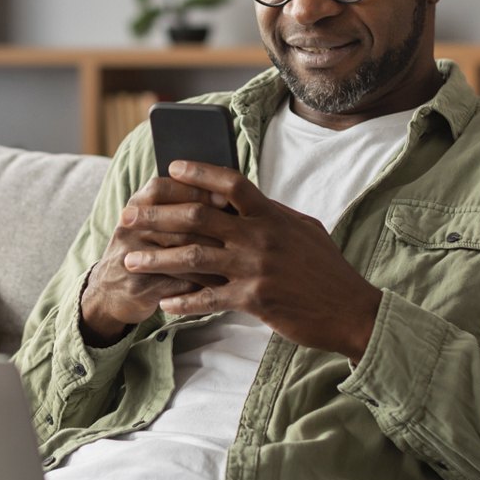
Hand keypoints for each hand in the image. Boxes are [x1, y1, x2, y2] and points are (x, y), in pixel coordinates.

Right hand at [79, 171, 230, 345]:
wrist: (110, 294)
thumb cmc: (144, 252)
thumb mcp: (149, 223)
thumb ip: (176, 206)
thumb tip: (224, 194)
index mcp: (135, 208)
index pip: (161, 188)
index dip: (192, 189)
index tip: (223, 196)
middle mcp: (129, 229)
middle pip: (173, 219)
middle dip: (209, 221)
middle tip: (236, 224)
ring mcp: (132, 259)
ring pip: (181, 252)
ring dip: (213, 253)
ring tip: (240, 253)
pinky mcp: (141, 287)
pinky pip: (182, 282)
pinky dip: (206, 282)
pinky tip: (227, 281)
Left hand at [120, 160, 382, 361]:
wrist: (351, 311)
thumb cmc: (328, 271)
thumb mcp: (305, 231)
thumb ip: (274, 215)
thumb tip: (251, 200)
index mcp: (272, 215)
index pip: (230, 182)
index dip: (198, 172)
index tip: (171, 168)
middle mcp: (260, 236)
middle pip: (197, 216)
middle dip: (157, 216)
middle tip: (128, 217)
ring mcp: (255, 268)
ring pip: (193, 257)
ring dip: (156, 259)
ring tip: (129, 261)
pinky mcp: (254, 300)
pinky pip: (208, 299)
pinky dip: (183, 301)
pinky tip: (164, 303)